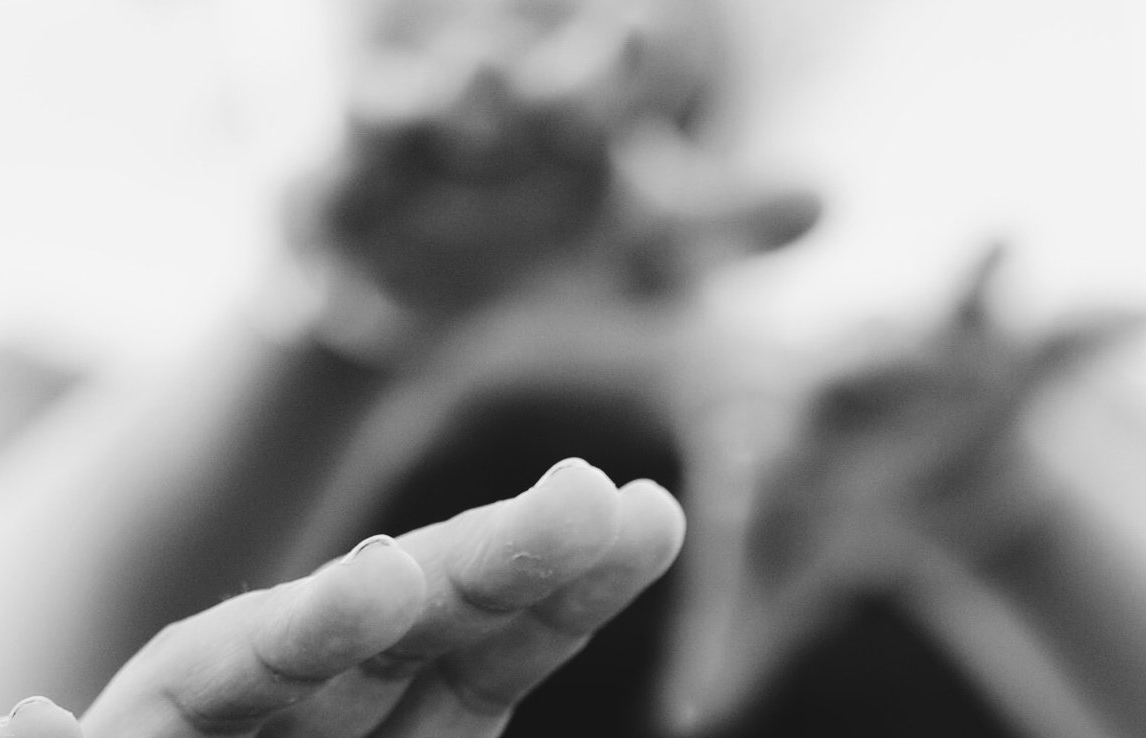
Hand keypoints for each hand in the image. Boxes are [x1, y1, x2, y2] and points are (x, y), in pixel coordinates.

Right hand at [286, 1, 816, 340]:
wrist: (409, 291)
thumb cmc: (543, 234)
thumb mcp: (643, 242)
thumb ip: (727, 223)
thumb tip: (835, 200)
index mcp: (561, 103)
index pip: (606, 78)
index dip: (627, 65)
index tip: (660, 38)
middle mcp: (476, 99)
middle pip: (506, 82)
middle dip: (525, 78)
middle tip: (542, 67)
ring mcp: (393, 142)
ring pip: (401, 110)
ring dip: (421, 100)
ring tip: (458, 89)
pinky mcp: (318, 195)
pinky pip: (310, 205)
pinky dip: (314, 234)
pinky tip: (327, 276)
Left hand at [661, 251, 1141, 733]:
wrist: (893, 442)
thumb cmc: (820, 519)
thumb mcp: (780, 589)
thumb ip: (730, 652)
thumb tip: (676, 736)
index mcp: (782, 426)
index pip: (767, 445)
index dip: (758, 452)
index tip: (745, 450)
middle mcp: (850, 372)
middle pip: (855, 364)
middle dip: (866, 358)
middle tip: (858, 352)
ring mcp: (933, 352)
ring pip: (953, 323)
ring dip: (975, 287)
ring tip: (1001, 242)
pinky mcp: (1010, 351)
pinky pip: (1059, 333)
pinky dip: (1102, 324)